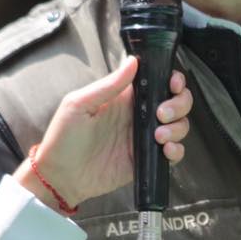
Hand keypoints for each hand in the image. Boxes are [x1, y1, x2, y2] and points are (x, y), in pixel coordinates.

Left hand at [13, 55, 193, 209]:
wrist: (61, 177)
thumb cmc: (63, 138)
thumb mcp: (79, 104)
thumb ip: (108, 85)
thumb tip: (132, 62)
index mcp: (123, 97)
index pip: (156, 81)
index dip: (172, 79)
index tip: (173, 83)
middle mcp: (138, 115)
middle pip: (175, 101)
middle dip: (179, 103)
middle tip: (163, 114)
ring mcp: (144, 138)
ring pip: (178, 125)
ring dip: (178, 127)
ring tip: (159, 135)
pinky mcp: (147, 159)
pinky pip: (173, 152)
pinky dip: (177, 150)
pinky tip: (165, 150)